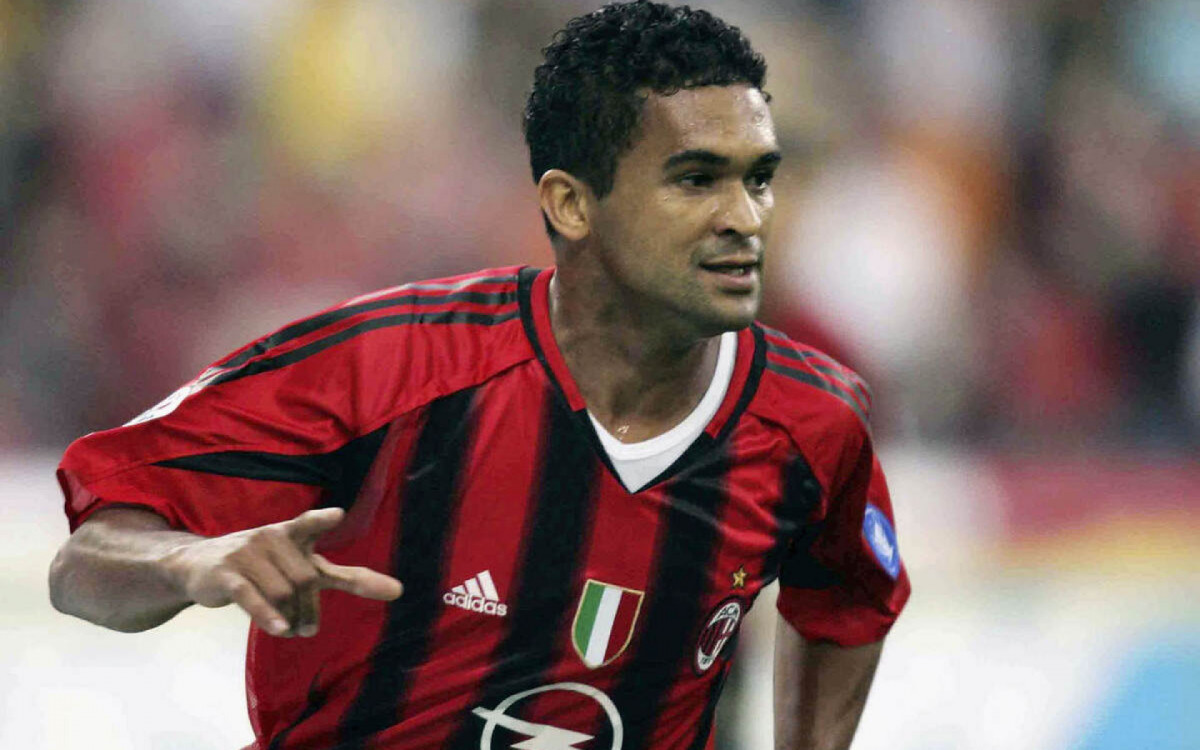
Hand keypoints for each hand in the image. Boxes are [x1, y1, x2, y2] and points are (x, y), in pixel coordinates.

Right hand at [165, 508, 402, 636]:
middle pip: (305, 580)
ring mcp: (248, 554)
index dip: (321, 520)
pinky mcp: (227, 574)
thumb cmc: (263, 564)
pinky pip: (252, 597)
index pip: (309, 524)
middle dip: (310, 609)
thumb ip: (345, 576)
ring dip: (291, 620)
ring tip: (290, 630)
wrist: (199, 564)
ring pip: (283, 594)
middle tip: (308, 630)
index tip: (336, 516)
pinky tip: (281, 630)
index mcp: (294, 534)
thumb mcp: (302, 564)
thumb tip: (398, 589)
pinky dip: (268, 616)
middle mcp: (272, 538)